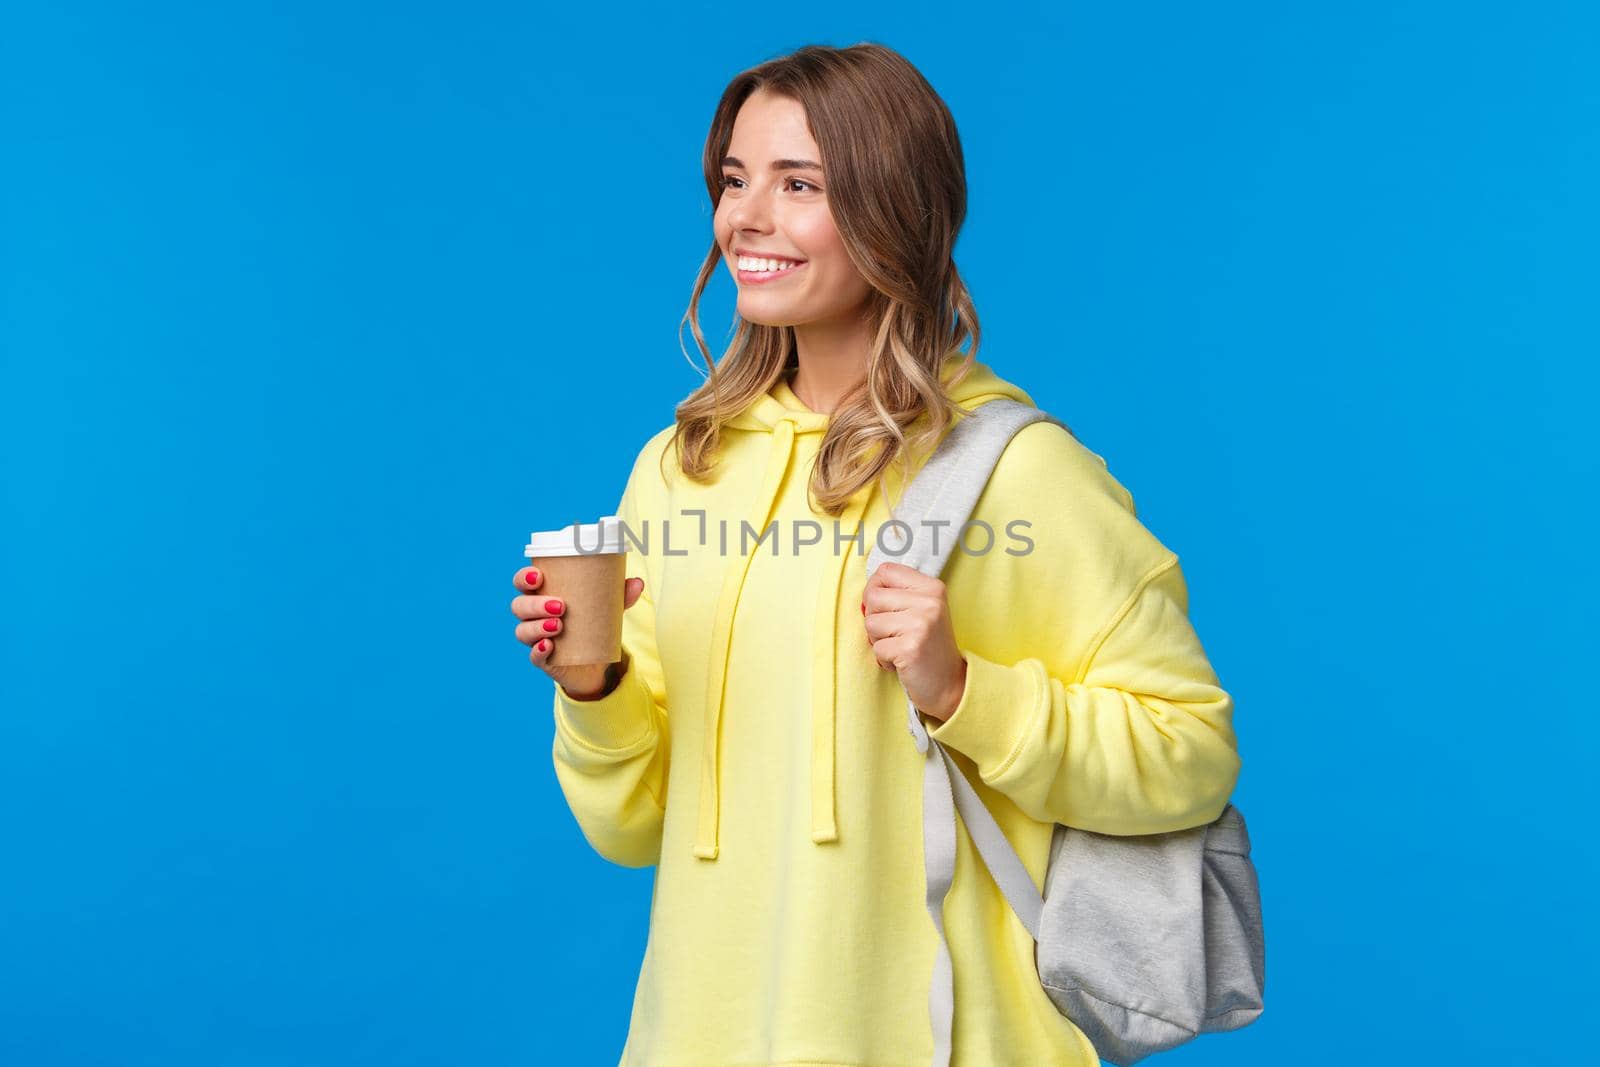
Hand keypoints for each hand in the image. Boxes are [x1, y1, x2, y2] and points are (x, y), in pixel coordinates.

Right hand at [511, 565, 644, 698]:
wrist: (595, 661)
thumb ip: (621, 595)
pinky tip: (549, 646)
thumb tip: (638, 583)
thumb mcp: (606, 608)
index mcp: (542, 595)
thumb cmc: (592, 623)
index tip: (538, 576)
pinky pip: (533, 656)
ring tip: (559, 625)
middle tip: (561, 605)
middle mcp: (533, 617)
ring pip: (522, 631)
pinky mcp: (543, 660)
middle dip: (535, 604)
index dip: (523, 578)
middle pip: (519, 606)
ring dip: (537, 626)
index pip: (522, 583)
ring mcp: (536, 639)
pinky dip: (538, 651)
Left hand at [861, 561, 968, 722]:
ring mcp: (920, 624)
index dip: (875, 589)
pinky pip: (876, 648)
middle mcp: (929, 602)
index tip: (886, 608)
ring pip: (870, 622)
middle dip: (875, 618)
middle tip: (896, 633)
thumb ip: (899, 594)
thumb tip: (866, 591)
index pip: (885, 571)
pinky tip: (902, 661)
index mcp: (932, 587)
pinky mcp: (910, 648)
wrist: (950, 684)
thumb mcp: (923, 610)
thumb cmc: (929, 646)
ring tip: (900, 646)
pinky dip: (884, 659)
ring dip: (878, 640)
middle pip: (872, 596)